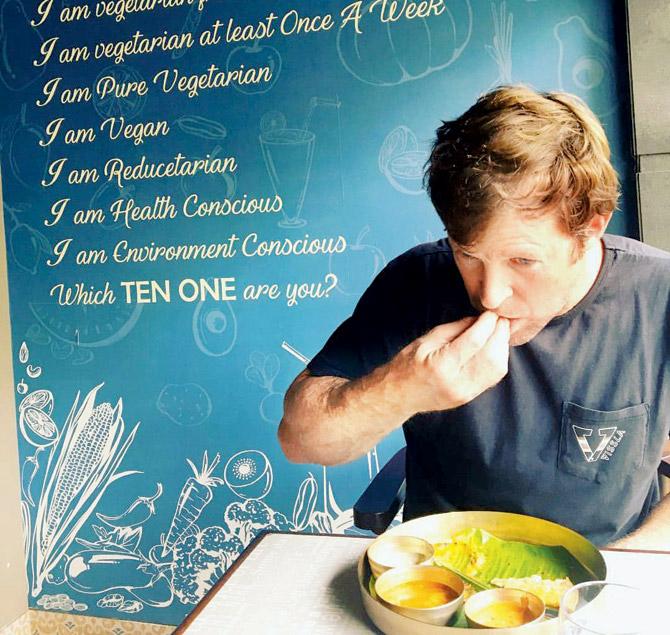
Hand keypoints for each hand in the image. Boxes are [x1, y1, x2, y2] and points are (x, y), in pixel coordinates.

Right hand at [389, 311, 509, 414]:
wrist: (399, 395)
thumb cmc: (407, 364)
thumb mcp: (426, 340)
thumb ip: (455, 329)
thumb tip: (479, 319)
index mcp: (441, 365)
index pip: (474, 341)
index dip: (487, 323)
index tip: (491, 312)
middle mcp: (456, 382)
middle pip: (491, 355)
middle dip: (499, 334)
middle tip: (500, 319)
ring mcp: (465, 393)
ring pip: (497, 368)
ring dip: (502, 346)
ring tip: (498, 332)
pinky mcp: (469, 397)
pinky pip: (493, 377)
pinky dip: (499, 359)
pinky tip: (494, 348)